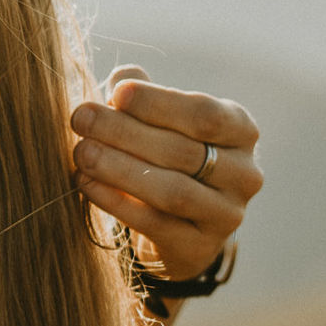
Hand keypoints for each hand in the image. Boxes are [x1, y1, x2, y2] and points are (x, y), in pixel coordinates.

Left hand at [69, 66, 263, 279]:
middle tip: (80, 118)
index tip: (116, 93)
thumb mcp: (159, 120)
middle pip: (182, 151)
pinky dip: (116, 201)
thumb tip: (121, 77)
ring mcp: (227, 214)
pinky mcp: (200, 247)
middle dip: (125, 132)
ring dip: (119, 168)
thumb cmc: (165, 153)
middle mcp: (244, 173)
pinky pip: (155, 223)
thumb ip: (141, 95)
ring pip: (172, 190)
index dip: (159, 103)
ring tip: (81, 152)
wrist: (178, 223)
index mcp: (240, 131)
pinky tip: (84, 183)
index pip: (205, 115)